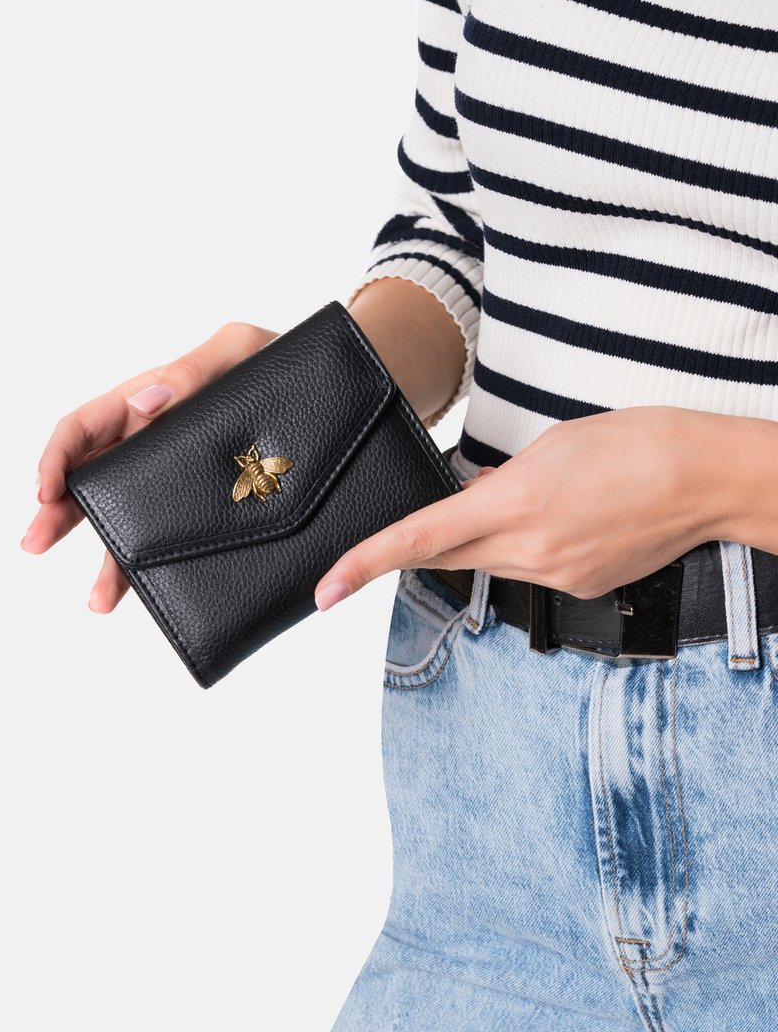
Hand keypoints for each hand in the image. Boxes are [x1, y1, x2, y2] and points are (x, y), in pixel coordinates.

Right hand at [21, 320, 278, 611]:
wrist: (329, 392)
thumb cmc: (275, 359)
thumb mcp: (240, 349)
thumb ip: (196, 369)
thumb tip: (147, 402)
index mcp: (149, 401)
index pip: (85, 427)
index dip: (58, 455)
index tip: (46, 488)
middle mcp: (153, 444)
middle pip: (92, 481)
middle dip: (58, 513)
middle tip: (35, 543)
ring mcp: (179, 481)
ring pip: (131, 521)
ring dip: (108, 558)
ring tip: (100, 599)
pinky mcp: (212, 509)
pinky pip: (177, 539)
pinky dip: (158, 568)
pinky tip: (150, 593)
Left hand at [314, 405, 724, 608]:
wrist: (705, 478)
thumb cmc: (633, 442)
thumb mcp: (551, 443)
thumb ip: (499, 478)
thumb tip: (473, 497)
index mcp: (514, 502)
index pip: (419, 539)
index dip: (364, 563)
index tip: (325, 589)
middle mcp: (530, 549)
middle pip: (448, 557)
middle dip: (427, 542)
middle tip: (423, 526)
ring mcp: (557, 575)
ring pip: (490, 565)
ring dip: (488, 539)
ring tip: (533, 499)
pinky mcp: (580, 588)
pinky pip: (530, 574)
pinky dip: (526, 549)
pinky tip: (559, 520)